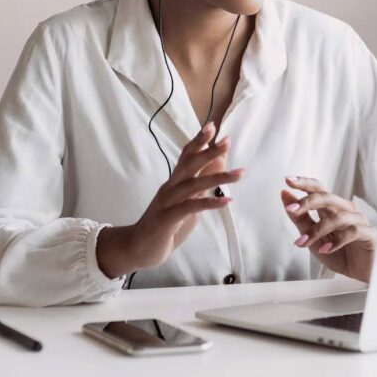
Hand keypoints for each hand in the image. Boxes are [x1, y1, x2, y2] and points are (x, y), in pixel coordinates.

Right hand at [97, 122, 242, 277]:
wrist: (136, 249)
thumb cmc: (164, 225)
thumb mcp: (186, 203)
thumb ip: (201, 186)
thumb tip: (218, 166)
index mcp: (174, 183)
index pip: (186, 157)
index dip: (199, 142)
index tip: (214, 127)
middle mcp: (169, 188)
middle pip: (189, 165)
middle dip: (208, 152)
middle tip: (226, 140)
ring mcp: (167, 203)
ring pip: (193, 185)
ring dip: (217, 177)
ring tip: (239, 173)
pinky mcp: (166, 219)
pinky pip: (189, 208)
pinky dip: (209, 203)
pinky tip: (226, 200)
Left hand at [281, 176, 376, 282]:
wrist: (361, 275)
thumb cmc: (340, 255)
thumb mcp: (314, 240)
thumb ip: (300, 219)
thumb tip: (285, 195)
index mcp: (332, 209)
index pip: (319, 189)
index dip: (305, 183)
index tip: (288, 180)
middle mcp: (346, 210)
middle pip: (327, 197)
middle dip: (307, 201)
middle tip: (291, 209)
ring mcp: (359, 221)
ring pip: (338, 216)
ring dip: (317, 230)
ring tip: (304, 242)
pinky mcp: (369, 234)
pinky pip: (353, 231)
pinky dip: (337, 241)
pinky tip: (326, 249)